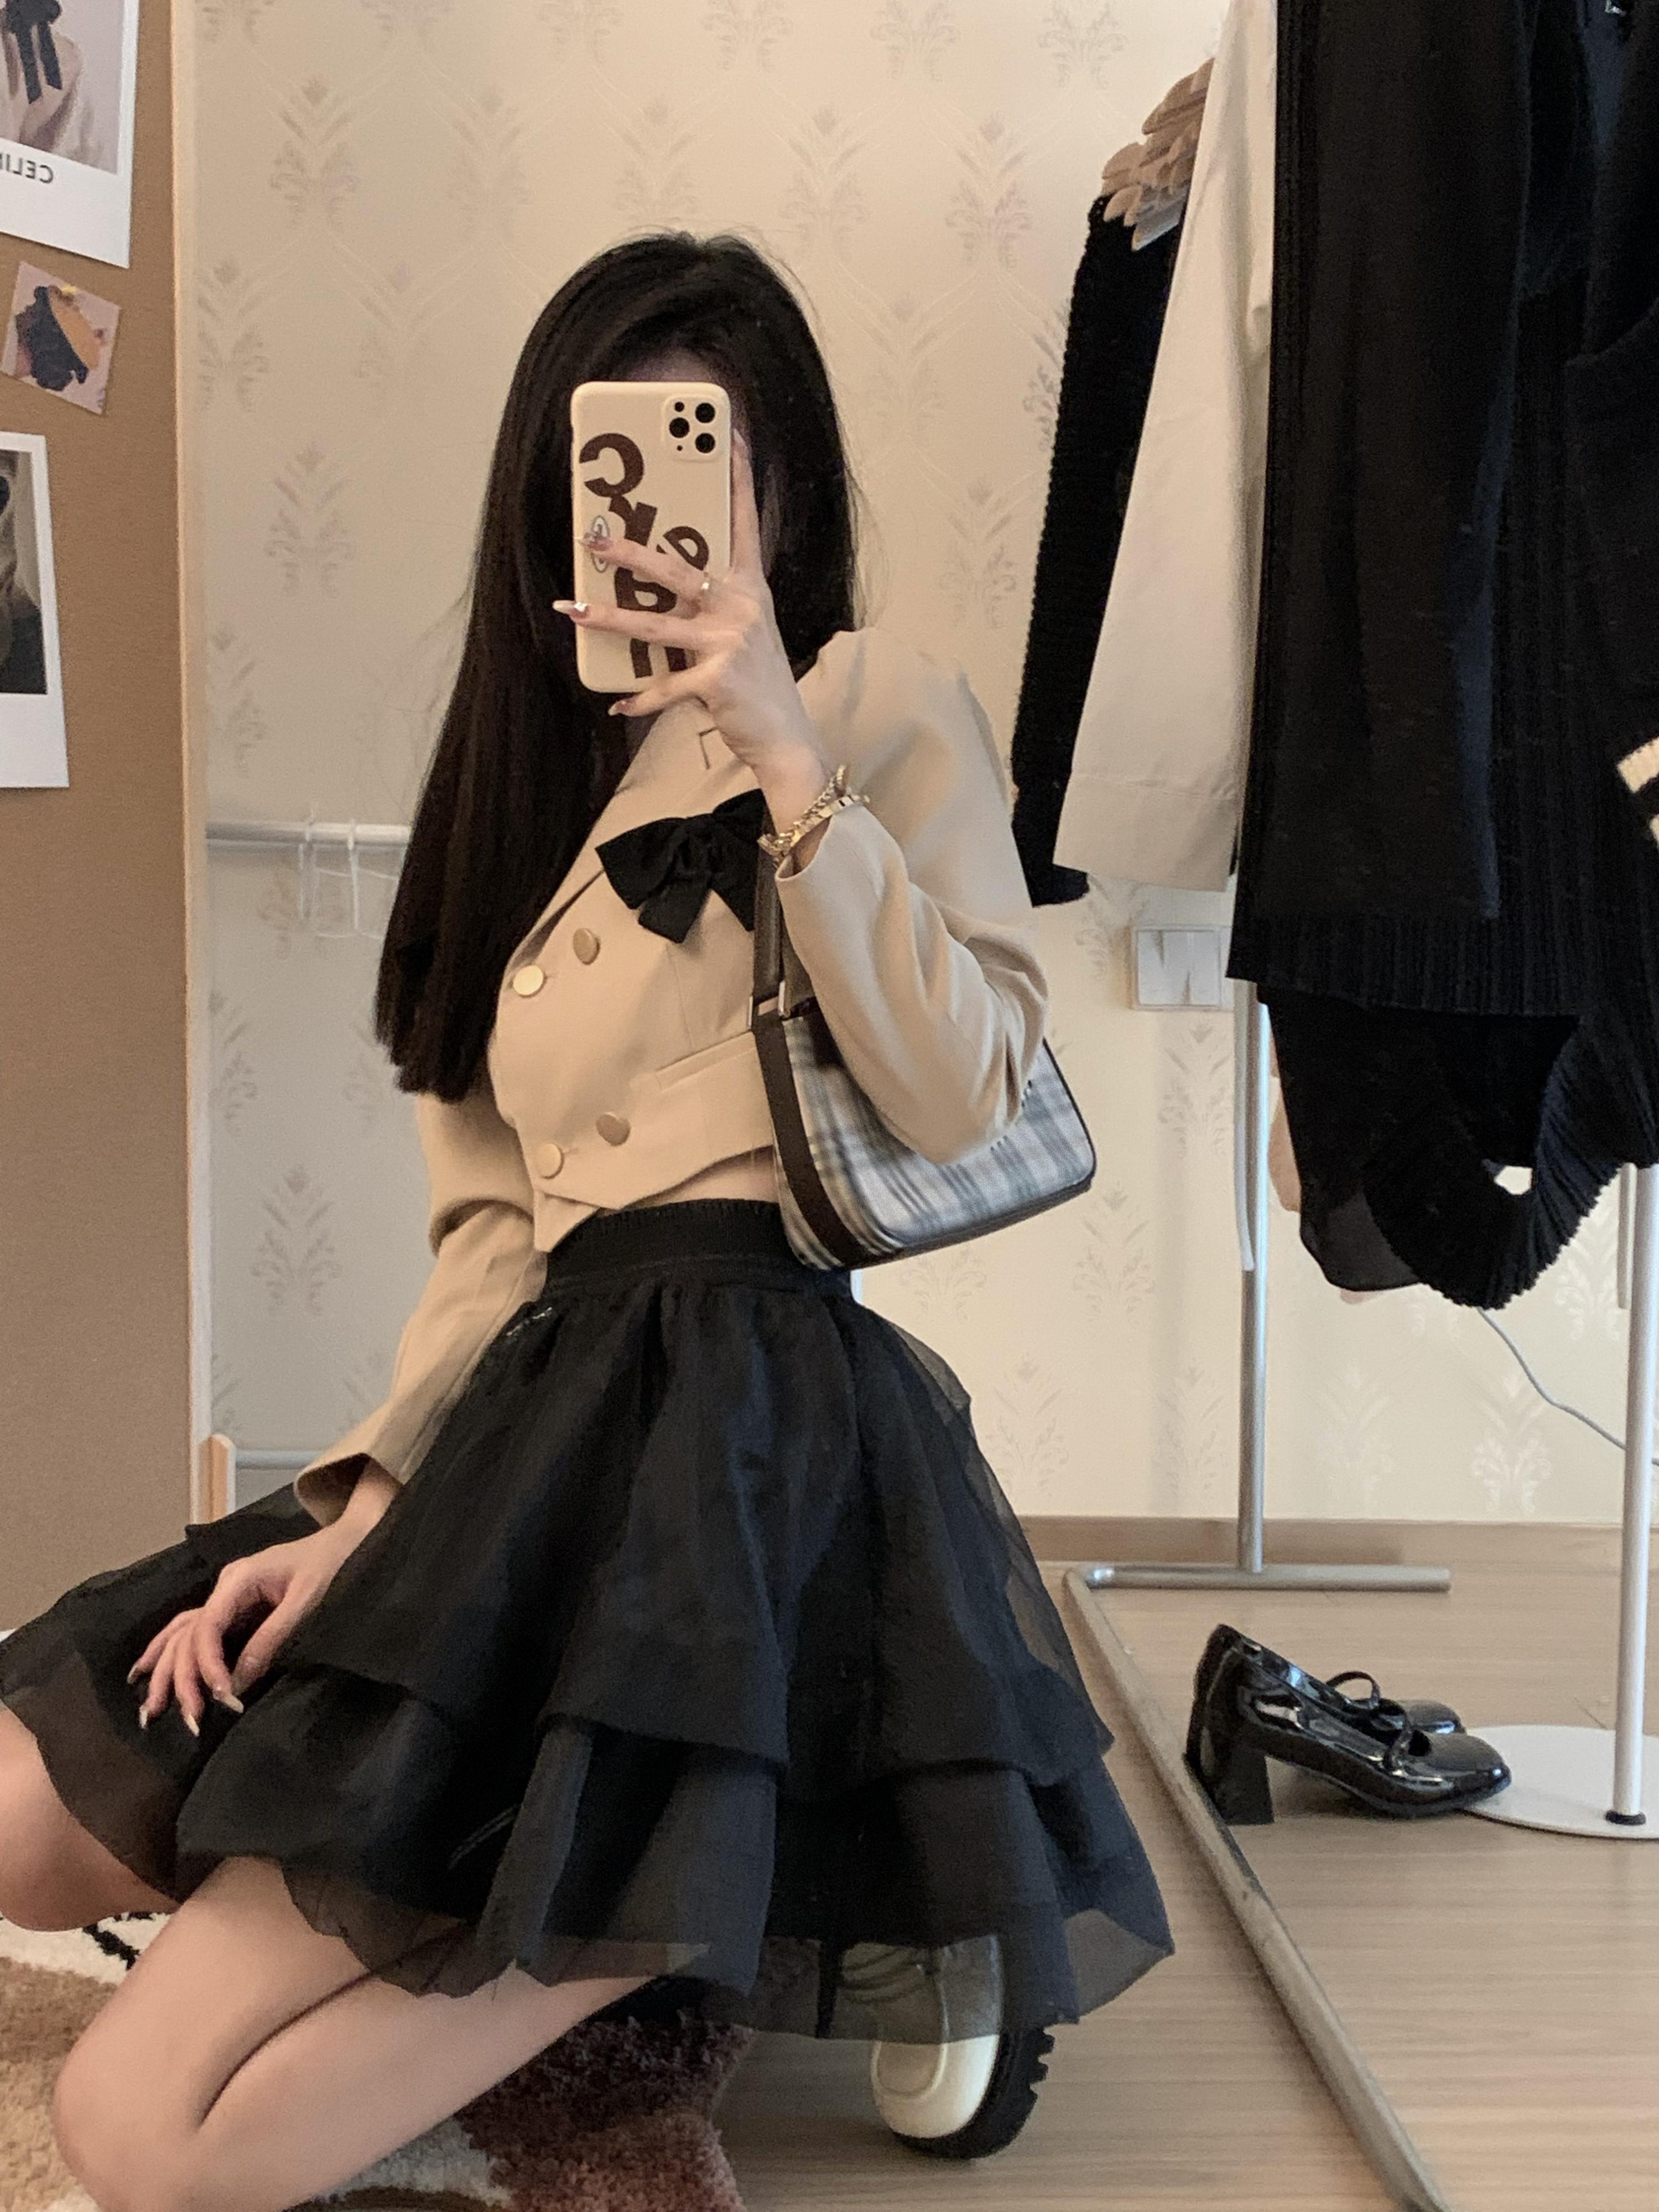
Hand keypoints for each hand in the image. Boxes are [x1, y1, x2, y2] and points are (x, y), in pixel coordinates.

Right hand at [126, 1527, 357, 1734]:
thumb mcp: (305, 1601)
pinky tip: (147, 1673)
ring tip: (150, 1711)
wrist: (346, 1543)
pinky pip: (194, 1632)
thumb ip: (271, 1639)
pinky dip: (171, 1653)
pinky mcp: (233, 1609)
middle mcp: (224, 1588)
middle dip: (183, 1677)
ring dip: (167, 1671)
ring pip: (184, 1635)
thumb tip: (236, 1684)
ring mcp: (226, 1598)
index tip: (220, 1697)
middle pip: (189, 1635)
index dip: (207, 1665)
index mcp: (239, 1579)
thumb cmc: (332, 1567)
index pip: (207, 1626)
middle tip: (189, 1719)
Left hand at [553, 434, 834, 832]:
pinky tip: (618, 704)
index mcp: (751, 589)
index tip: (731, 434)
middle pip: (676, 567)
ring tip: (572, 608)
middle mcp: (741, 608)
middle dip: (629, 550)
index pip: (746, 522)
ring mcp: (728, 643)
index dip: (738, 477)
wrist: (786, 739)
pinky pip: (664, 687)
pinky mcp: (715, 680)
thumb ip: (713, 608)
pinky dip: (640, 698)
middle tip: (592, 537)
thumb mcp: (745, 635)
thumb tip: (662, 594)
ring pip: (655, 623)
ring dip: (608, 617)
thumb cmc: (760, 685)